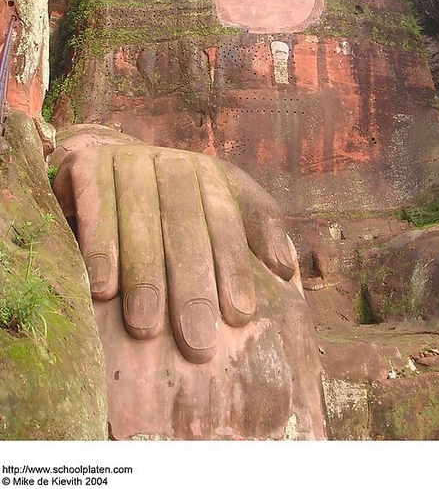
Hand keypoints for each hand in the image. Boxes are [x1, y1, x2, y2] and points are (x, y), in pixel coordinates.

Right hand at [52, 142, 295, 363]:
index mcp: (211, 175)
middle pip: (186, 225)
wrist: (104, 157)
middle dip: (192, 285)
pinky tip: (102, 291)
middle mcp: (173, 163)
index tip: (240, 316)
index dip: (235, 266)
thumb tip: (286, 270)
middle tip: (197, 343)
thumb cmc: (170, 203)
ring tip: (146, 328)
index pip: (229, 221)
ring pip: (141, 220)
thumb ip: (256, 232)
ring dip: (144, 275)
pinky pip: (96, 209)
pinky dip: (99, 249)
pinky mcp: (89, 164)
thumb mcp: (219, 207)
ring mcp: (130, 160)